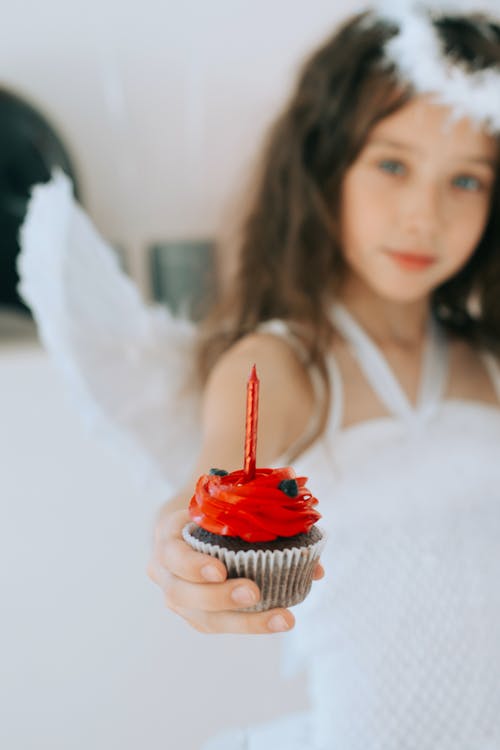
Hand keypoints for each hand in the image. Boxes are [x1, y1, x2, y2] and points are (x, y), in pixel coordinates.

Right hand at [147, 508, 323, 633]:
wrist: (190, 525)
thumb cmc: (213, 510)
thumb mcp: (227, 504)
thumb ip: (262, 520)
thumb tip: (313, 561)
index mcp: (167, 536)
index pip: (172, 554)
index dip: (193, 565)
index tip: (220, 570)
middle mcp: (164, 571)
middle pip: (183, 594)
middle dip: (220, 597)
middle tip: (254, 593)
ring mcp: (177, 597)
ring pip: (203, 618)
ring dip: (245, 621)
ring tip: (282, 618)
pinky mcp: (195, 615)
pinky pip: (219, 625)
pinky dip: (250, 623)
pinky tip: (277, 620)